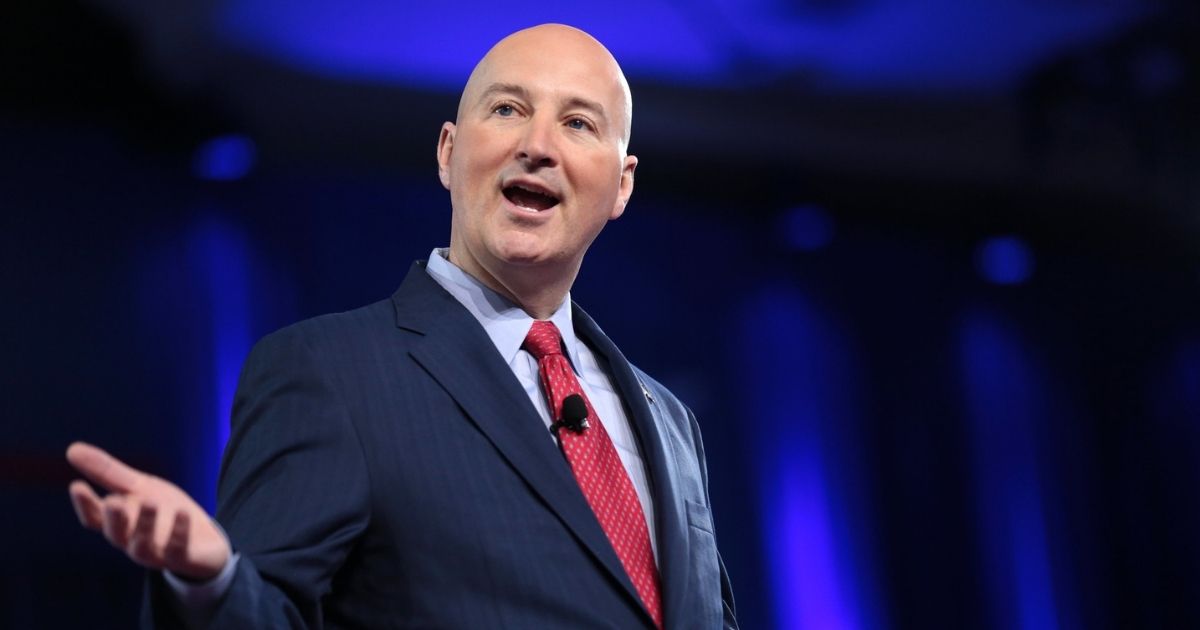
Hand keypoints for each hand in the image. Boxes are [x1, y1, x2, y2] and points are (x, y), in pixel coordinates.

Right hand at [66, 441, 230, 580]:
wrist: (205, 541)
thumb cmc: (165, 512)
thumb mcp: (140, 487)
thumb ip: (108, 473)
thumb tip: (72, 449)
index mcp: (120, 523)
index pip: (94, 518)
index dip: (85, 504)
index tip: (77, 485)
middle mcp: (132, 541)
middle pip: (116, 534)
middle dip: (113, 519)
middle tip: (113, 502)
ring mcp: (157, 553)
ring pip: (143, 546)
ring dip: (145, 525)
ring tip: (150, 503)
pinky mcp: (182, 558)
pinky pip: (178, 550)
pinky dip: (180, 532)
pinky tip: (183, 513)